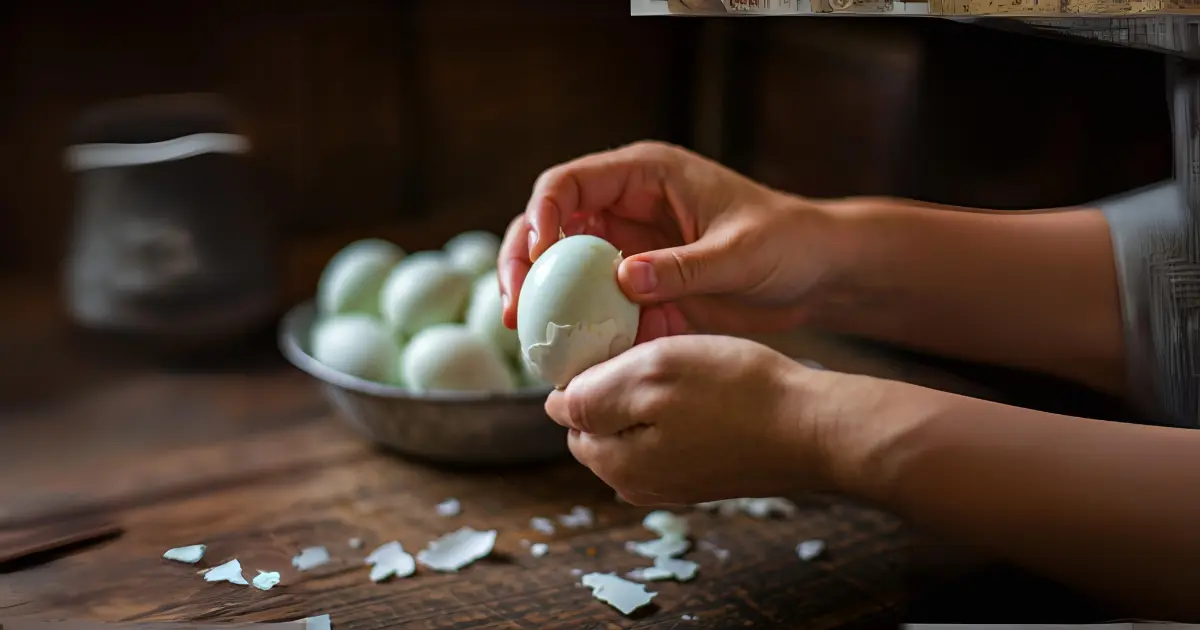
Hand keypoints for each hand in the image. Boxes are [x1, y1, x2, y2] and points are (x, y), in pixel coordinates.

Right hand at [498, 141, 847, 342]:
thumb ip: (683, 266)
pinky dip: (578, 326)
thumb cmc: (787, 243)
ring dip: (540, 299)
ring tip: (525, 335)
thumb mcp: (739, 253)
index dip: (541, 214)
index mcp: (645, 174)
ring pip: (562, 268)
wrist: (816, 275)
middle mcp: (626, 205)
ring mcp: (627, 247)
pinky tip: (570, 356)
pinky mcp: (637, 286)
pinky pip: (593, 304)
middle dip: (521, 262)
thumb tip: (621, 278)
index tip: (535, 255)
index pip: (569, 182)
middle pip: (548, 225)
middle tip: (512, 305)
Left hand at [544, 334, 835, 504]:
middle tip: (657, 349)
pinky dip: (678, 409)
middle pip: (599, 421)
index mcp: (612, 463)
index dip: (588, 367)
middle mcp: (634, 483)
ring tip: (686, 365)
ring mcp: (669, 483)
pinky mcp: (700, 476)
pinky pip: (668, 435)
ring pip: (635, 424)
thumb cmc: (737, 393)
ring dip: (649, 394)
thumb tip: (552, 406)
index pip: (567, 410)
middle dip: (616, 384)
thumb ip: (590, 394)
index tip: (622, 339)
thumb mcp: (651, 374)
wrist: (815, 430)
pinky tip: (708, 388)